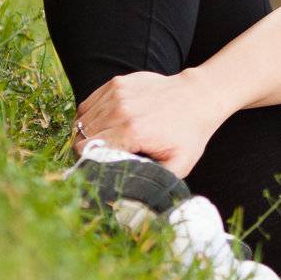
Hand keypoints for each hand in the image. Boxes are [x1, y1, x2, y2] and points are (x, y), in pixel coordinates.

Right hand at [72, 67, 229, 178]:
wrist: (199, 97)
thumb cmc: (189, 132)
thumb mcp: (179, 164)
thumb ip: (152, 181)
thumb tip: (130, 196)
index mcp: (132, 132)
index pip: (87, 149)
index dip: (87, 161)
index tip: (95, 166)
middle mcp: (121, 110)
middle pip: (81, 135)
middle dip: (86, 148)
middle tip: (100, 155)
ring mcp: (117, 93)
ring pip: (82, 118)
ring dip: (87, 132)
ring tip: (102, 140)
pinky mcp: (117, 83)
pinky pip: (89, 103)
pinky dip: (91, 115)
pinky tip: (105, 124)